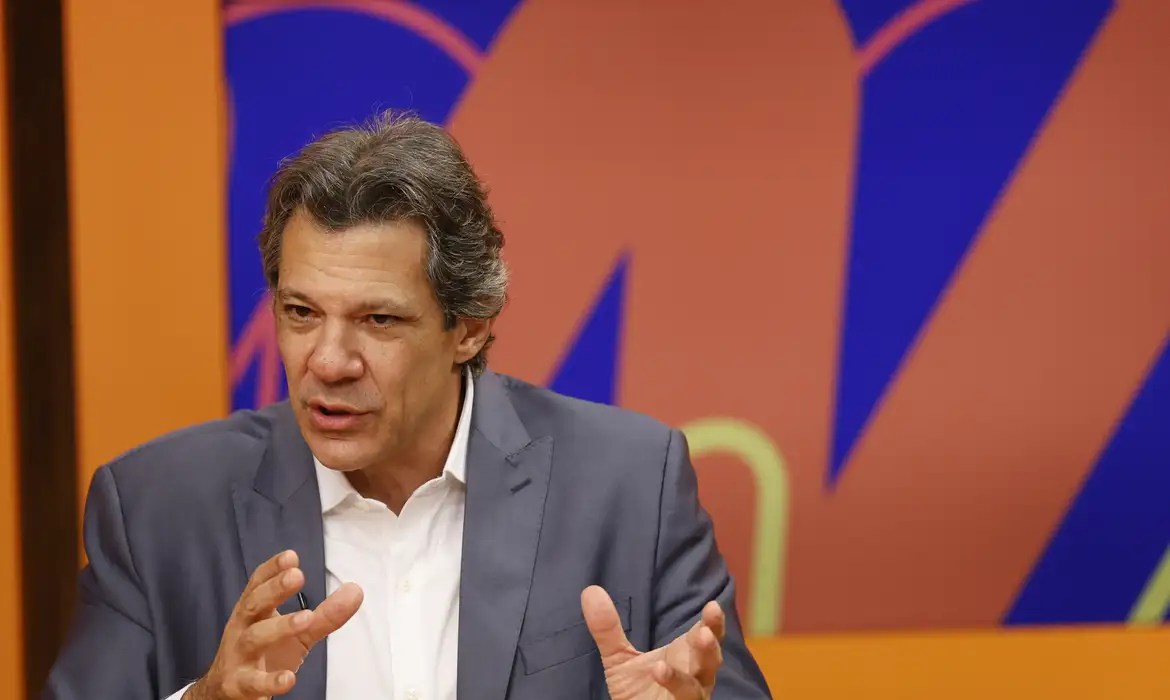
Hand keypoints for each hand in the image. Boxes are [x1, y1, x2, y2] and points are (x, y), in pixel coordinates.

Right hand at [184, 550, 362, 698]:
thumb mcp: (298, 633)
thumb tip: (356, 590)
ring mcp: (238, 656)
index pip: (258, 584)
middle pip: (254, 604)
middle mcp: (242, 628)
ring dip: (280, 627)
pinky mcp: (239, 685)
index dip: (272, 569)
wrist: (229, 693)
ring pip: (254, 638)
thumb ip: (325, 614)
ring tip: (306, 618)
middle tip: (297, 576)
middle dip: (274, 589)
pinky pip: (253, 682)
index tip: (291, 556)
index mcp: (254, 612)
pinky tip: (288, 678)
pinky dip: (269, 680)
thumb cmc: (265, 654)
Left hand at [582, 586, 723, 699]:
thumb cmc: (637, 691)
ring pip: (696, 685)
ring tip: (668, 662)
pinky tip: (658, 671)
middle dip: (709, 645)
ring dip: (686, 676)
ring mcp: (690, 696)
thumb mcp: (618, 659)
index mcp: (687, 655)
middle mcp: (696, 676)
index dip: (713, 622)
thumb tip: (590, 591)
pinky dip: (672, 686)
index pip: (707, 634)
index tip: (712, 606)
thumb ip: (608, 629)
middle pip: (710, 659)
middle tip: (704, 632)